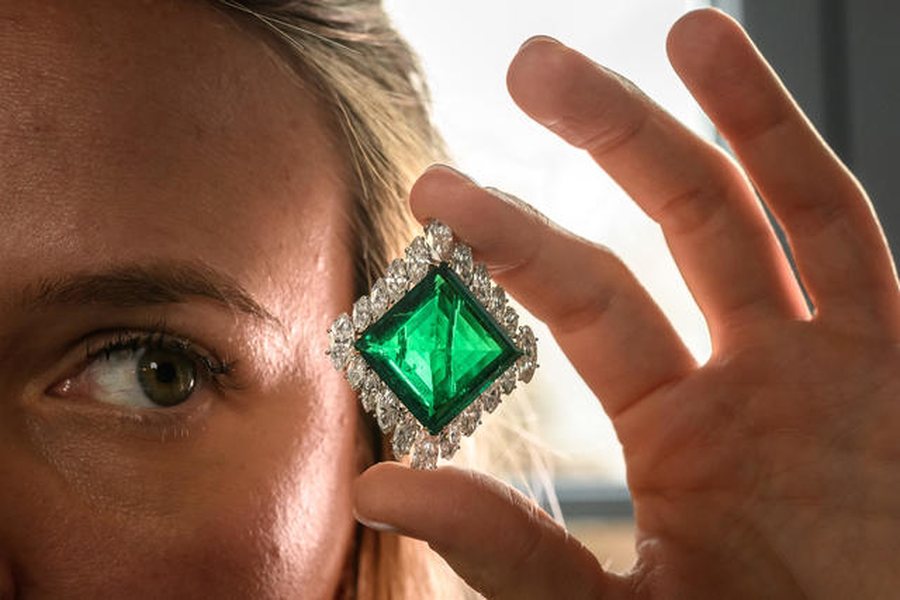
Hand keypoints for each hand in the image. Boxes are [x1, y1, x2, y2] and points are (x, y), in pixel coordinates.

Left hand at [353, 8, 899, 598]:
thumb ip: (511, 553)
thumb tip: (376, 483)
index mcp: (677, 431)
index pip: (584, 301)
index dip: (512, 241)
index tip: (434, 191)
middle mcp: (744, 378)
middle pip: (667, 225)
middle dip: (607, 136)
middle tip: (530, 63)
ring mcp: (822, 361)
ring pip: (752, 210)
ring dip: (701, 117)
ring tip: (661, 25)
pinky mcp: (891, 359)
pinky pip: (837, 229)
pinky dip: (783, 143)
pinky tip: (720, 54)